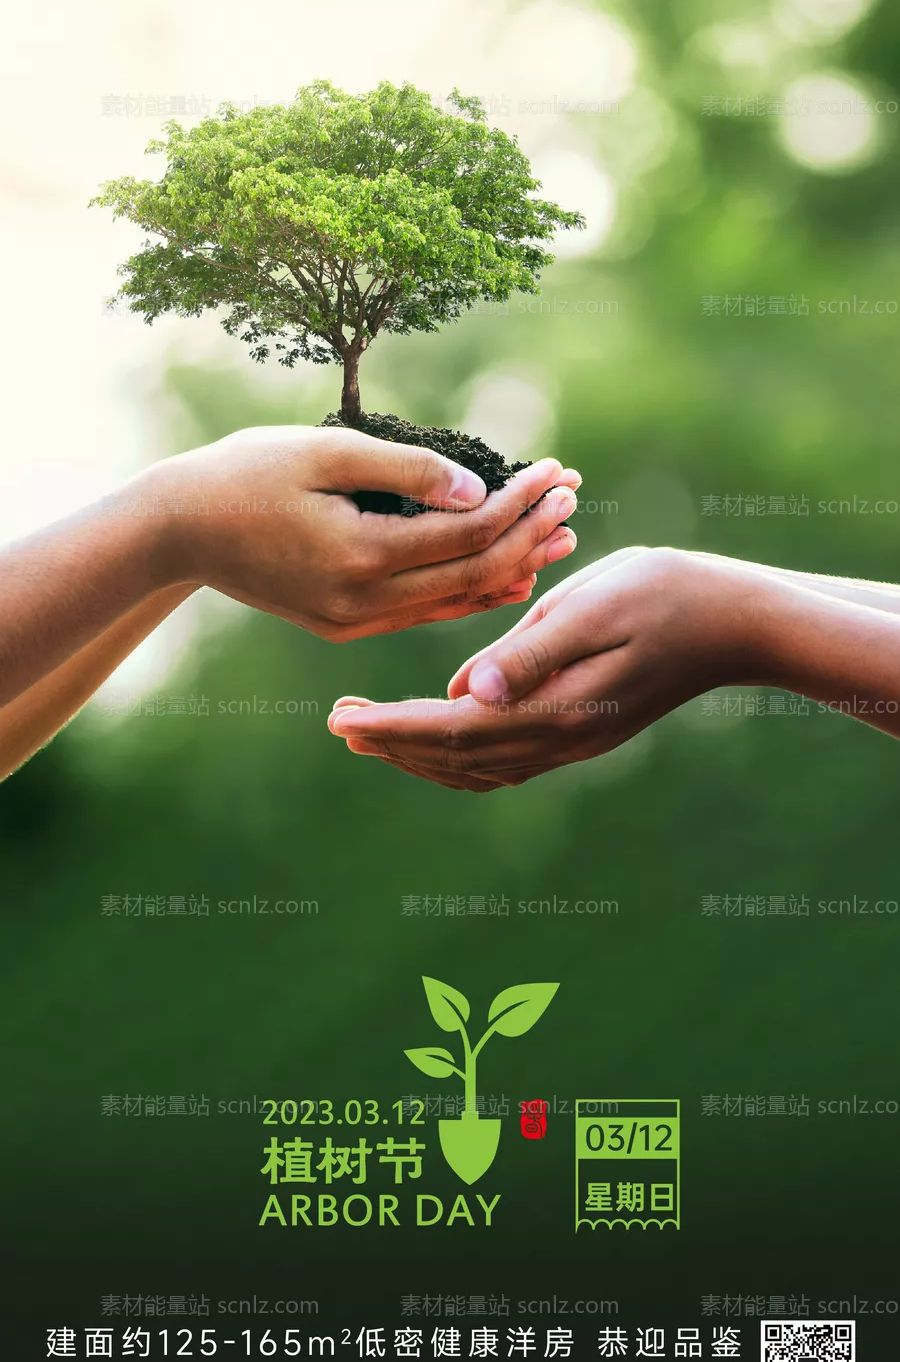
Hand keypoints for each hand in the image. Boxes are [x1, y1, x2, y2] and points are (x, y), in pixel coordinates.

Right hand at [179, 427, 578, 638]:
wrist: (182, 531)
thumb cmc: (246, 473)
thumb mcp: (325, 451)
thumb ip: (405, 469)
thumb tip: (478, 487)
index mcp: (362, 557)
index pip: (467, 532)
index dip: (519, 502)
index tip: (557, 470)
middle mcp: (365, 604)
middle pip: (473, 575)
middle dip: (528, 535)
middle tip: (574, 499)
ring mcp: (356, 624)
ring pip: (454, 603)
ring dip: (510, 568)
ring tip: (558, 538)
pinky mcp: (347, 627)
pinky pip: (425, 613)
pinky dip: (470, 592)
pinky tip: (506, 576)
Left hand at [328, 537, 732, 775]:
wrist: (734, 622)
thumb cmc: (665, 593)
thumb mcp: (593, 605)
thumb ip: (529, 651)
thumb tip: (465, 690)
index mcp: (555, 710)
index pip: (451, 729)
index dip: (392, 725)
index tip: (341, 716)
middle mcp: (559, 741)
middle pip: (455, 758)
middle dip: (392, 742)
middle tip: (337, 720)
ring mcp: (572, 743)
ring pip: (475, 768)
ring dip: (419, 753)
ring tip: (372, 729)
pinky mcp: (580, 732)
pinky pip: (502, 761)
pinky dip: (457, 754)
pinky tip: (437, 730)